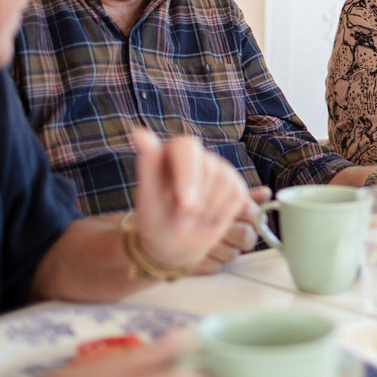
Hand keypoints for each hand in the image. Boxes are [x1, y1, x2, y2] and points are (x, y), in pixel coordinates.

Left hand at [130, 128, 250, 272]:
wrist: (173, 245)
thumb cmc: (156, 219)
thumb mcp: (148, 195)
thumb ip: (148, 163)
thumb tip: (139, 132)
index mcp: (173, 151)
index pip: (187, 148)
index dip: (188, 175)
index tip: (184, 204)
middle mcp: (199, 155)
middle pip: (210, 170)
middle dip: (196, 202)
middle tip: (180, 215)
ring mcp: (221, 169)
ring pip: (225, 183)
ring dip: (207, 210)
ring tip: (193, 216)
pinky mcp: (236, 185)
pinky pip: (237, 196)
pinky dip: (222, 214)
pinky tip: (208, 217)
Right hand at [187, 186, 268, 274]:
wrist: (150, 224)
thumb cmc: (188, 206)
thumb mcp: (214, 194)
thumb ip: (241, 196)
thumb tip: (267, 193)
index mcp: (219, 201)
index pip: (252, 213)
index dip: (253, 217)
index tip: (246, 217)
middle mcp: (211, 222)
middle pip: (247, 236)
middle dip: (245, 236)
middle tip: (235, 232)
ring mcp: (201, 244)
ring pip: (233, 255)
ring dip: (229, 250)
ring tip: (219, 242)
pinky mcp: (192, 262)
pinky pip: (217, 267)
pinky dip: (214, 261)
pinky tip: (206, 251)